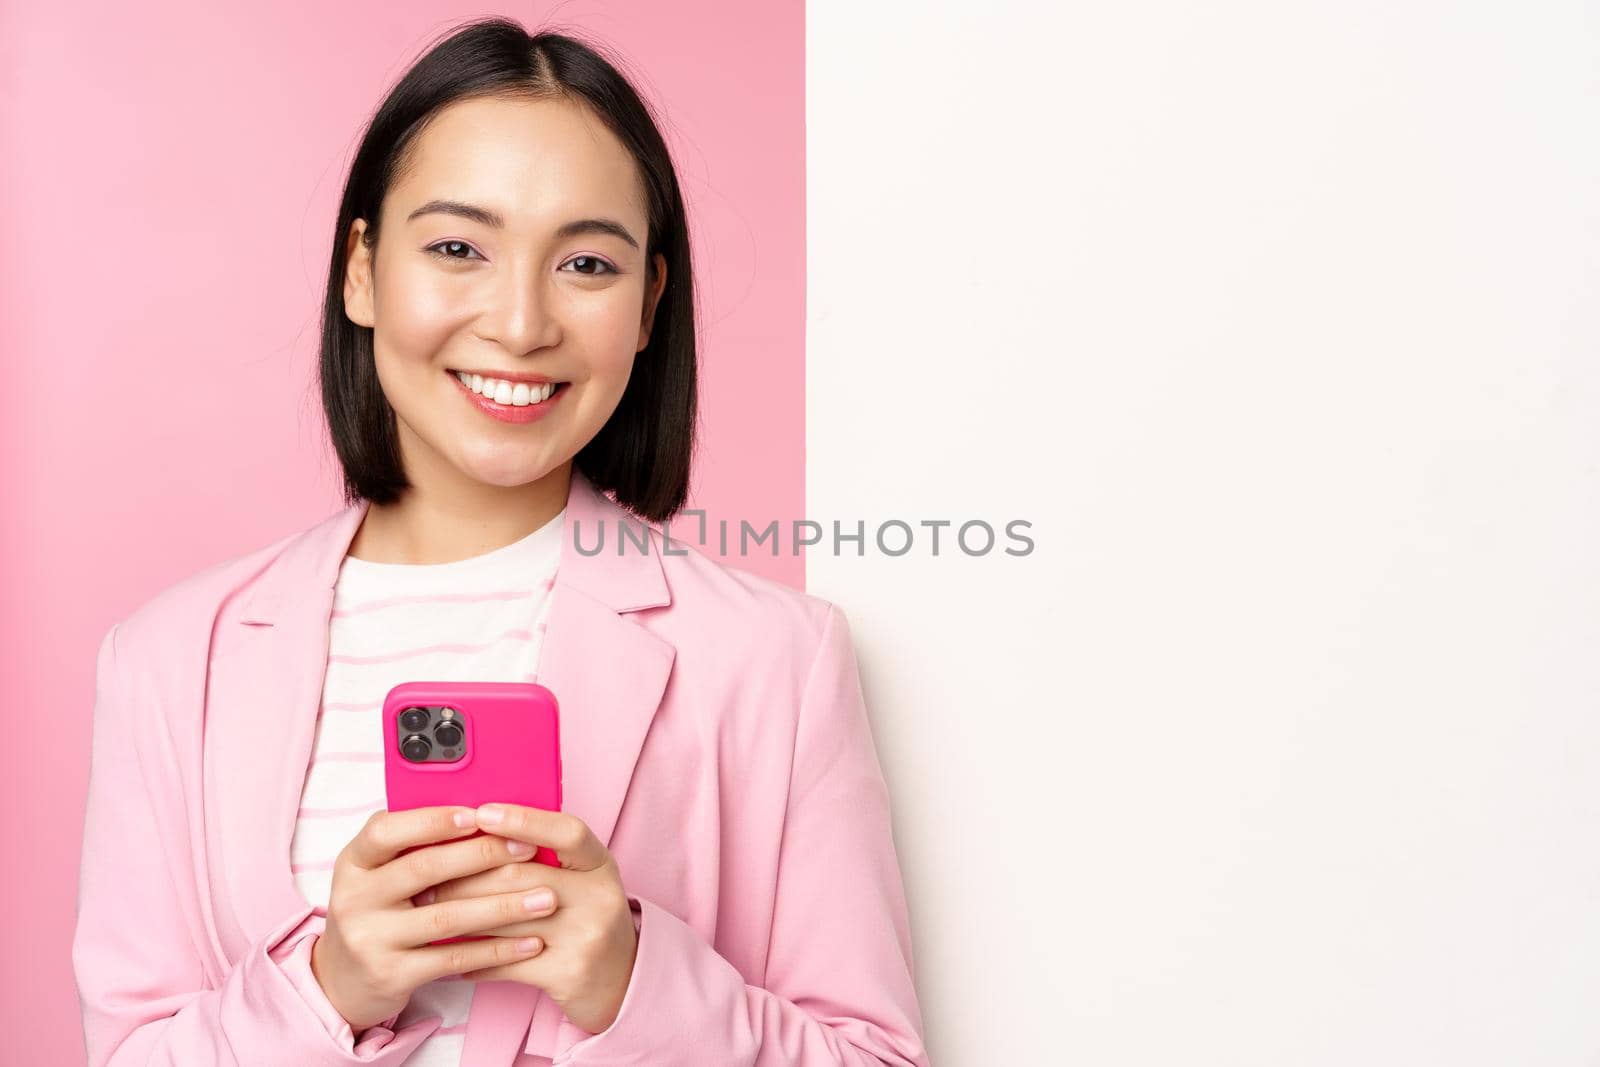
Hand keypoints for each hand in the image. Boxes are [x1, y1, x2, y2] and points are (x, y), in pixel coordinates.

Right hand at [310, 806, 555, 1030]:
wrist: (341, 981)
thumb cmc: (377, 911)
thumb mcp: (377, 874)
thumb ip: (412, 845)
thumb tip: (482, 812)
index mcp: (354, 862)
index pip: (385, 831)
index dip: (433, 821)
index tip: (478, 814)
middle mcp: (355, 898)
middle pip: (425, 869)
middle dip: (483, 855)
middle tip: (528, 849)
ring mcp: (371, 939)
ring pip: (447, 917)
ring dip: (503, 906)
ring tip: (546, 898)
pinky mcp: (392, 975)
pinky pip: (454, 959)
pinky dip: (496, 950)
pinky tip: (530, 942)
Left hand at [423, 803, 638, 1034]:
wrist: (622, 980)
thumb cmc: (587, 918)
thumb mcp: (582, 878)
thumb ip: (545, 856)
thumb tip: (478, 831)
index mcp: (601, 864)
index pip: (566, 832)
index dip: (524, 820)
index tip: (482, 813)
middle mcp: (598, 897)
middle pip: (522, 875)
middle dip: (465, 874)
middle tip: (423, 874)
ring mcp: (585, 937)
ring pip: (507, 920)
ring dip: (458, 916)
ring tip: (427, 911)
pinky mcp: (568, 974)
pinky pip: (506, 963)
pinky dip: (473, 959)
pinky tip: (449, 955)